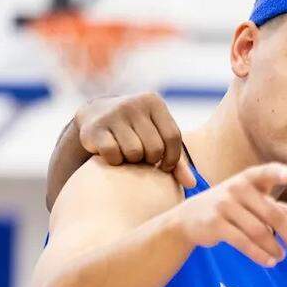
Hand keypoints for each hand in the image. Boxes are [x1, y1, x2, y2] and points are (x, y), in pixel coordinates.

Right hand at [75, 92, 194, 187]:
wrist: (94, 116)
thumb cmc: (136, 131)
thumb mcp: (157, 136)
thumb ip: (177, 159)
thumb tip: (192, 184)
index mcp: (153, 102)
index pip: (173, 137)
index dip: (172, 158)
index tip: (165, 166)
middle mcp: (133, 104)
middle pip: (154, 148)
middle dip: (150, 159)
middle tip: (142, 156)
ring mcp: (112, 114)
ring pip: (134, 153)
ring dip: (132, 161)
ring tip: (127, 152)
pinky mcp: (94, 128)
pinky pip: (113, 155)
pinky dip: (115, 161)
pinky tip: (112, 153)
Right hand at [174, 163, 286, 266]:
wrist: (188, 218)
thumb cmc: (228, 207)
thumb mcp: (250, 202)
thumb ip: (273, 206)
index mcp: (248, 179)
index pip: (265, 173)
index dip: (277, 173)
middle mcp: (237, 188)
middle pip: (271, 213)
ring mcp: (224, 205)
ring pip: (259, 231)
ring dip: (274, 247)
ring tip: (281, 257)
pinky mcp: (215, 224)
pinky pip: (243, 242)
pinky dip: (259, 254)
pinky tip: (269, 262)